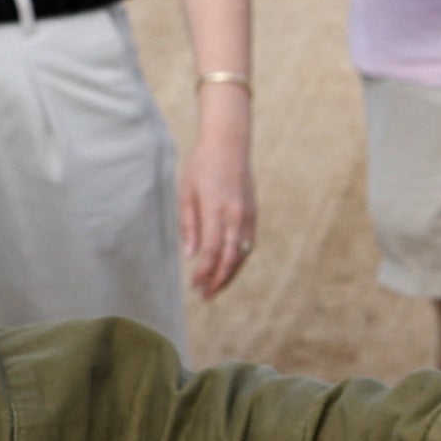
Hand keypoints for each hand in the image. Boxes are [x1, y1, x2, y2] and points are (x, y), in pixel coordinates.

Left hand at [180, 102, 257, 295]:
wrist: (229, 144)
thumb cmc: (202, 165)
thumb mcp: (186, 192)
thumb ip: (189, 224)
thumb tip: (192, 254)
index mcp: (216, 210)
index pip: (212, 251)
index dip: (203, 272)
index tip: (194, 286)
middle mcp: (235, 216)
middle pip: (230, 259)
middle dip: (217, 281)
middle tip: (204, 296)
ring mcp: (247, 216)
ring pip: (242, 254)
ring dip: (229, 274)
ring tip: (215, 287)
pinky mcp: (253, 214)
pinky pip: (248, 244)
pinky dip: (238, 260)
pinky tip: (228, 268)